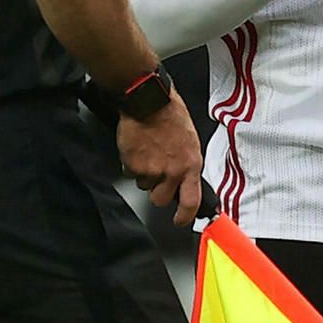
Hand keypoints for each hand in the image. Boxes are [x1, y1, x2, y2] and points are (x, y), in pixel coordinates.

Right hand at [117, 90, 205, 227]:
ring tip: (148, 152)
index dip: (185, 216)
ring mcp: (152, 170)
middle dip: (157, 191)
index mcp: (191, 164)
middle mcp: (173, 171)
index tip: (180, 221)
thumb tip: (186, 179)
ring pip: (144, 186)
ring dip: (144, 174)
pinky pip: (130, 174)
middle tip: (157, 175)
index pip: (192, 201)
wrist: (149, 101)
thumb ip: (187, 164)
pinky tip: (137, 149)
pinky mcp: (133, 166)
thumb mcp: (190, 141)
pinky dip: (131, 164)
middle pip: (161, 200)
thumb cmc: (171, 115)